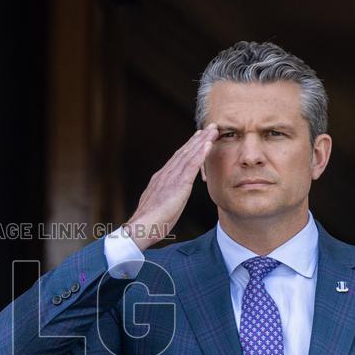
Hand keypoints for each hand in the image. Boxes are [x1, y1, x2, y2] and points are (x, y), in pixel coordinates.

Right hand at [123, 125, 217, 250]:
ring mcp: (171, 178)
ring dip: (202, 141)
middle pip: (184, 152)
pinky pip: (191, 165)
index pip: (177, 160)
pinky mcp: (178, 184)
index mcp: (160, 179)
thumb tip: (167, 198)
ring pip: (189, 154)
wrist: (142, 227)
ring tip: (213, 130)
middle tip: (209, 127)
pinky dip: (200, 153)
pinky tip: (208, 144)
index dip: (188, 147)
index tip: (198, 137)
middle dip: (197, 139)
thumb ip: (164, 198)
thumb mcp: (158, 207)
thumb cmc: (149, 223)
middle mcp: (165, 174)